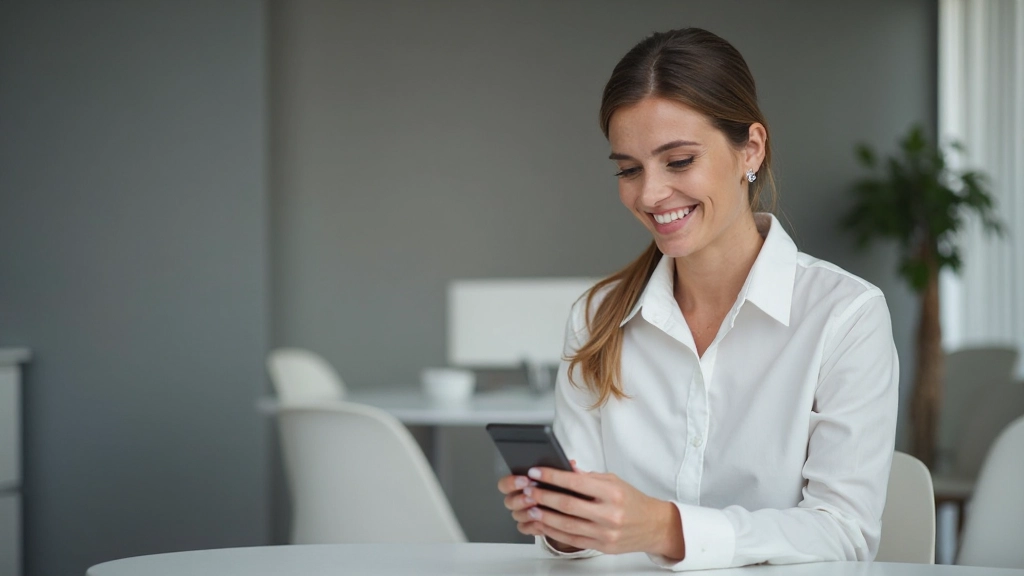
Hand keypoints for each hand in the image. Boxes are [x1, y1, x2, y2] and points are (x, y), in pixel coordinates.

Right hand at [497, 460, 584, 552]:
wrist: (571, 510)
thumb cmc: (563, 489)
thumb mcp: (565, 477)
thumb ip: (565, 470)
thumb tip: (571, 465)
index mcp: (521, 484)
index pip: (505, 483)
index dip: (512, 482)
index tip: (526, 479)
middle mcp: (519, 499)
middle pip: (509, 501)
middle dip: (520, 498)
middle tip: (532, 495)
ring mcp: (523, 514)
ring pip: (516, 515)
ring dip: (526, 512)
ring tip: (537, 509)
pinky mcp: (529, 527)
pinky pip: (524, 528)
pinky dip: (532, 526)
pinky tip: (541, 521)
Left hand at [511, 466, 684, 558]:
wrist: (654, 526)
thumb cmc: (632, 501)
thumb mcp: (614, 481)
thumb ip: (588, 477)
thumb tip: (564, 469)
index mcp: (612, 493)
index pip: (576, 483)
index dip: (553, 476)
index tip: (536, 472)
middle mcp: (609, 514)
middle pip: (568, 505)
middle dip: (543, 496)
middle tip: (528, 490)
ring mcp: (605, 532)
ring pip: (567, 525)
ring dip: (544, 516)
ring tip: (530, 507)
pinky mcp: (602, 546)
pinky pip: (572, 539)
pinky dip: (554, 531)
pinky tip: (543, 524)